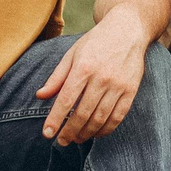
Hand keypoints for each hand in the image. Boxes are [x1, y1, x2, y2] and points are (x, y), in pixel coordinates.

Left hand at [36, 9, 153, 143]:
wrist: (128, 29)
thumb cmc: (95, 42)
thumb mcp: (72, 54)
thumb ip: (56, 77)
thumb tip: (40, 96)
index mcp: (83, 67)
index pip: (66, 100)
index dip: (56, 119)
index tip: (47, 134)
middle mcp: (101, 78)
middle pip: (83, 113)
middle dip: (70, 131)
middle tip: (61, 141)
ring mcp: (118, 85)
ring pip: (100, 118)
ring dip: (86, 133)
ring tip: (76, 139)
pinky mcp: (130, 91)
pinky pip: (118, 117)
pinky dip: (106, 129)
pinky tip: (96, 133)